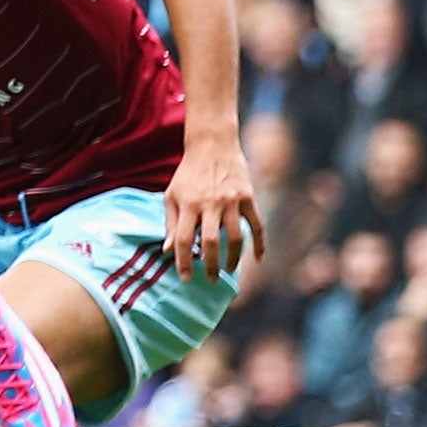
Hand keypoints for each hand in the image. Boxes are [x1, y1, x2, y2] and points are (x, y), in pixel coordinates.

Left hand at [163, 133, 263, 277]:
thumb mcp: (172, 195)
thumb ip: (169, 223)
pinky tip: (258, 260)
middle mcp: (209, 204)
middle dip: (209, 265)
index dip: (182, 261)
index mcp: (187, 204)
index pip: (182, 239)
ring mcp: (231, 201)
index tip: (185, 278)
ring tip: (229, 271)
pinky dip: (259, 243)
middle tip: (210, 280)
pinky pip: (256, 225)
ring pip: (234, 237)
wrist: (212, 146)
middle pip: (209, 242)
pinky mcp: (248, 198)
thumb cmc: (188, 174)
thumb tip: (167, 250)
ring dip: (233, 258)